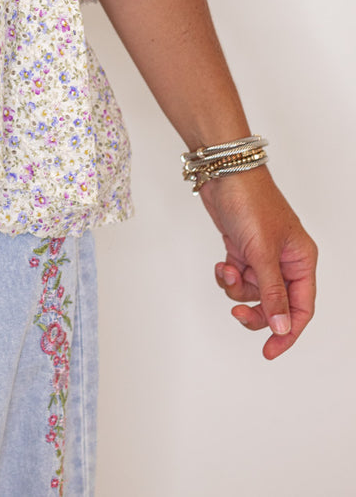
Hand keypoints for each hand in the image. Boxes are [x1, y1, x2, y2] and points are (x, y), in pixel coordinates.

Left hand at [199, 167, 316, 359]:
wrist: (223, 174)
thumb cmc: (251, 202)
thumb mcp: (263, 252)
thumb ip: (273, 293)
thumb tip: (282, 327)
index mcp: (301, 260)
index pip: (302, 308)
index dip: (287, 332)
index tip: (269, 350)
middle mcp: (285, 260)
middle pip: (276, 305)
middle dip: (256, 311)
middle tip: (237, 313)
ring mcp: (263, 255)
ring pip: (253, 293)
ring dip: (237, 289)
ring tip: (228, 271)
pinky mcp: (243, 250)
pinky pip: (238, 278)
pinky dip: (228, 276)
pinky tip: (222, 264)